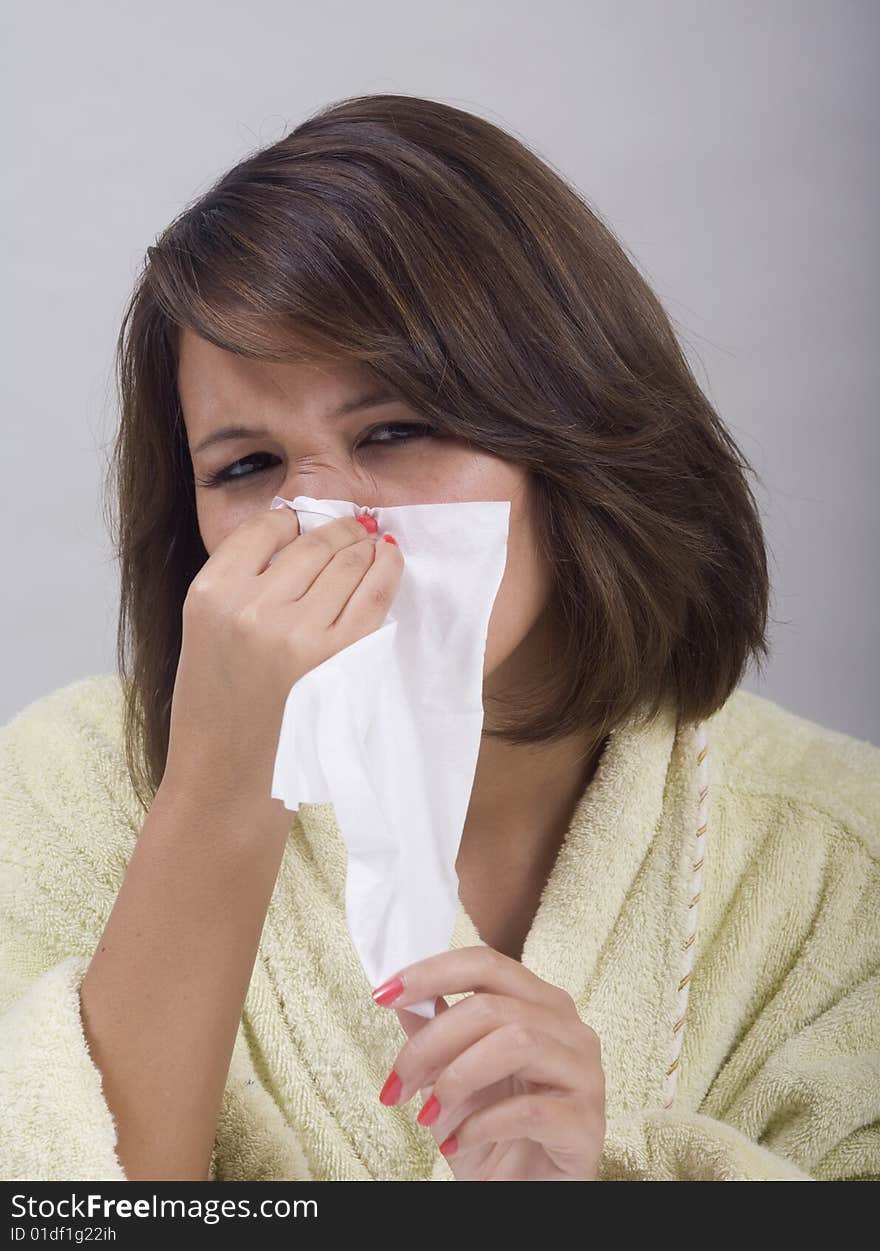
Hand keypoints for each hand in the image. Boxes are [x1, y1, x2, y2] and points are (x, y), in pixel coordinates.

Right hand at [162, 506, 402, 821]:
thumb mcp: (206, 632)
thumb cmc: (217, 710)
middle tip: (354, 529)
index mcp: (210, 594)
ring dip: (365, 547)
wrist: (226, 781)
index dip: (294, 521)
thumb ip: (242, 584)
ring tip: (374, 546)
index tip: (308, 525)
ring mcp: (297, 633)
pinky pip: (374, 594)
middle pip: (312, 541)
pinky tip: (390, 562)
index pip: (265, 528)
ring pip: (346, 561)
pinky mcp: (337, 658)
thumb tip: (298, 532)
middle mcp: (251, 607)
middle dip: (338, 530)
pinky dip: (387, 570)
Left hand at [372, 946, 605, 1180]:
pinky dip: (481, 1125)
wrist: (526, 1197)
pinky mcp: (586, 1124)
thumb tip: (399, 996)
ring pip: (516, 1043)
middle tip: (397, 1083)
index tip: (383, 993)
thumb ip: (434, 1032)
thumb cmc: (492, 1134)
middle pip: (493, 1005)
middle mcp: (569, 1028)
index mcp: (540, 1004)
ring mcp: (584, 1073)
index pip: (485, 964)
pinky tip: (457, 1143)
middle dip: (432, 1043)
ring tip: (428, 1114)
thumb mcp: (451, 1077)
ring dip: (456, 1079)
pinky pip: (529, 1110)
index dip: (431, 972)